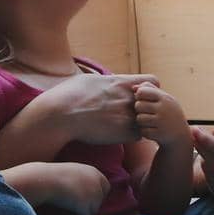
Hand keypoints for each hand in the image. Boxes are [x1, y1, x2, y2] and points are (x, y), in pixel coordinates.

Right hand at [40, 71, 159, 143]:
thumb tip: (105, 80)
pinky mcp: (122, 133)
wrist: (60, 115)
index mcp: (120, 82)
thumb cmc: (69, 95)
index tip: (140, 94)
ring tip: (125, 124)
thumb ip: (105, 81)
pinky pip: (138, 135)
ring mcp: (127, 116)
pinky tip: (120, 134)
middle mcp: (128, 98)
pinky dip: (132, 135)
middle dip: (146, 106)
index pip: (153, 81)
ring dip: (140, 122)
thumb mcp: (89, 79)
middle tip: (135, 112)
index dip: (150, 88)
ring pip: (146, 119)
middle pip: (152, 102)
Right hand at [41, 162, 111, 214]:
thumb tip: (84, 191)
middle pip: (100, 200)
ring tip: (70, 206)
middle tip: (78, 204)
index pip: (105, 186)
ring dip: (84, 210)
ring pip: (93, 210)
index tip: (88, 198)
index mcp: (94, 171)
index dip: (98, 194)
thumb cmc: (53, 175)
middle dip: (92, 204)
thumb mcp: (73, 172)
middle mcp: (97, 182)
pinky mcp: (87, 206)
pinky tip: (67, 211)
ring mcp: (93, 195)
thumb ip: (83, 179)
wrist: (44, 179)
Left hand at [132, 83, 189, 147]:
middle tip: (147, 112)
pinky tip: (152, 129)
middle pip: (138, 105)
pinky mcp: (159, 134)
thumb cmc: (169, 112)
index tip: (144, 100)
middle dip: (140, 109)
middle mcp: (164, 109)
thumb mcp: (164, 98)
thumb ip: (149, 89)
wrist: (181, 135)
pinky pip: (143, 131)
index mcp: (165, 98)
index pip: (142, 92)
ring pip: (139, 119)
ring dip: (142, 121)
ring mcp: (162, 122)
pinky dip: (145, 131)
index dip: (139, 96)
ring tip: (150, 121)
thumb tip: (134, 87)